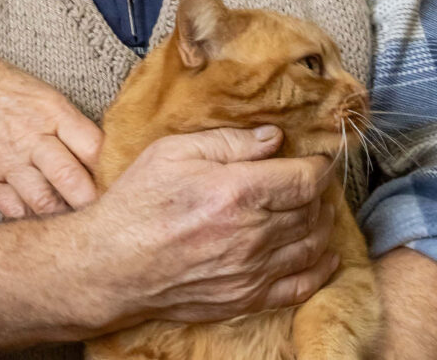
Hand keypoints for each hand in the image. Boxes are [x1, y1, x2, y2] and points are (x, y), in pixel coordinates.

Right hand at [0, 48, 104, 217]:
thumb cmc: (5, 88)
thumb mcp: (46, 96)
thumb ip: (73, 128)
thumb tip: (104, 163)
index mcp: (54, 112)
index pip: (95, 149)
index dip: (112, 172)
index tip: (120, 185)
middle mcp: (32, 138)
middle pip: (73, 182)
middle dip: (92, 203)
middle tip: (105, 215)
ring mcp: (6, 161)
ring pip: (45, 204)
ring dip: (64, 217)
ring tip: (75, 223)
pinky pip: (14, 210)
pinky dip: (31, 219)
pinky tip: (41, 220)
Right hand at [79, 126, 340, 329]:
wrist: (111, 265)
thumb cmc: (138, 203)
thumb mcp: (174, 152)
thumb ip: (229, 142)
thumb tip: (273, 138)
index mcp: (238, 192)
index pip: (305, 179)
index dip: (320, 166)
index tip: (318, 158)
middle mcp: (252, 235)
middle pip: (312, 211)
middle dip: (319, 193)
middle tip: (311, 181)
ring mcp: (252, 271)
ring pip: (311, 247)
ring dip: (322, 226)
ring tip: (317, 211)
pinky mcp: (245, 299)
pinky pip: (300, 287)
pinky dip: (320, 270)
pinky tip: (324, 257)